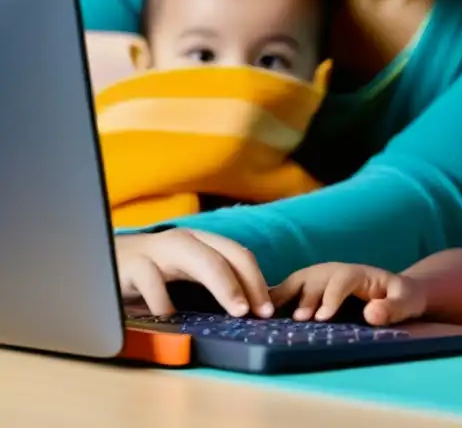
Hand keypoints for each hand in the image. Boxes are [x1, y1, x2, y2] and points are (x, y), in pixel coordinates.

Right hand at [115, 230, 271, 317]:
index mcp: (201, 242)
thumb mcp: (183, 275)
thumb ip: (210, 284)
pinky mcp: (132, 263)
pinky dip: (165, 300)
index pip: (239, 255)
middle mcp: (184, 240)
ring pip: (201, 259)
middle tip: (257, 313)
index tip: (267, 310)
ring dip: (224, 285)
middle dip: (248, 283)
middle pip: (226, 255)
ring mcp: (159, 248)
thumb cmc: (147, 273)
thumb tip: (249, 308)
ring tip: (236, 311)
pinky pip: (154, 280)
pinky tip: (172, 318)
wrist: (95, 261)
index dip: (257, 281)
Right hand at [269, 263, 426, 323]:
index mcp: (360, 272)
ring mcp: (321, 277)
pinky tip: (259, 310)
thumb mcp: (407, 303)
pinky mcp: (310, 287)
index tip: (322, 317)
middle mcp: (336, 270)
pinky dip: (275, 297)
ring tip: (272, 314)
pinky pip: (289, 289)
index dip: (331, 296)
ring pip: (299, 279)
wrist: (397, 292)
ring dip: (284, 294)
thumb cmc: (403, 298)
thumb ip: (392, 308)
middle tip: (298, 319)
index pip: (343, 278)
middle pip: (316, 276)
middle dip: (305, 296)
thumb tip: (371, 314)